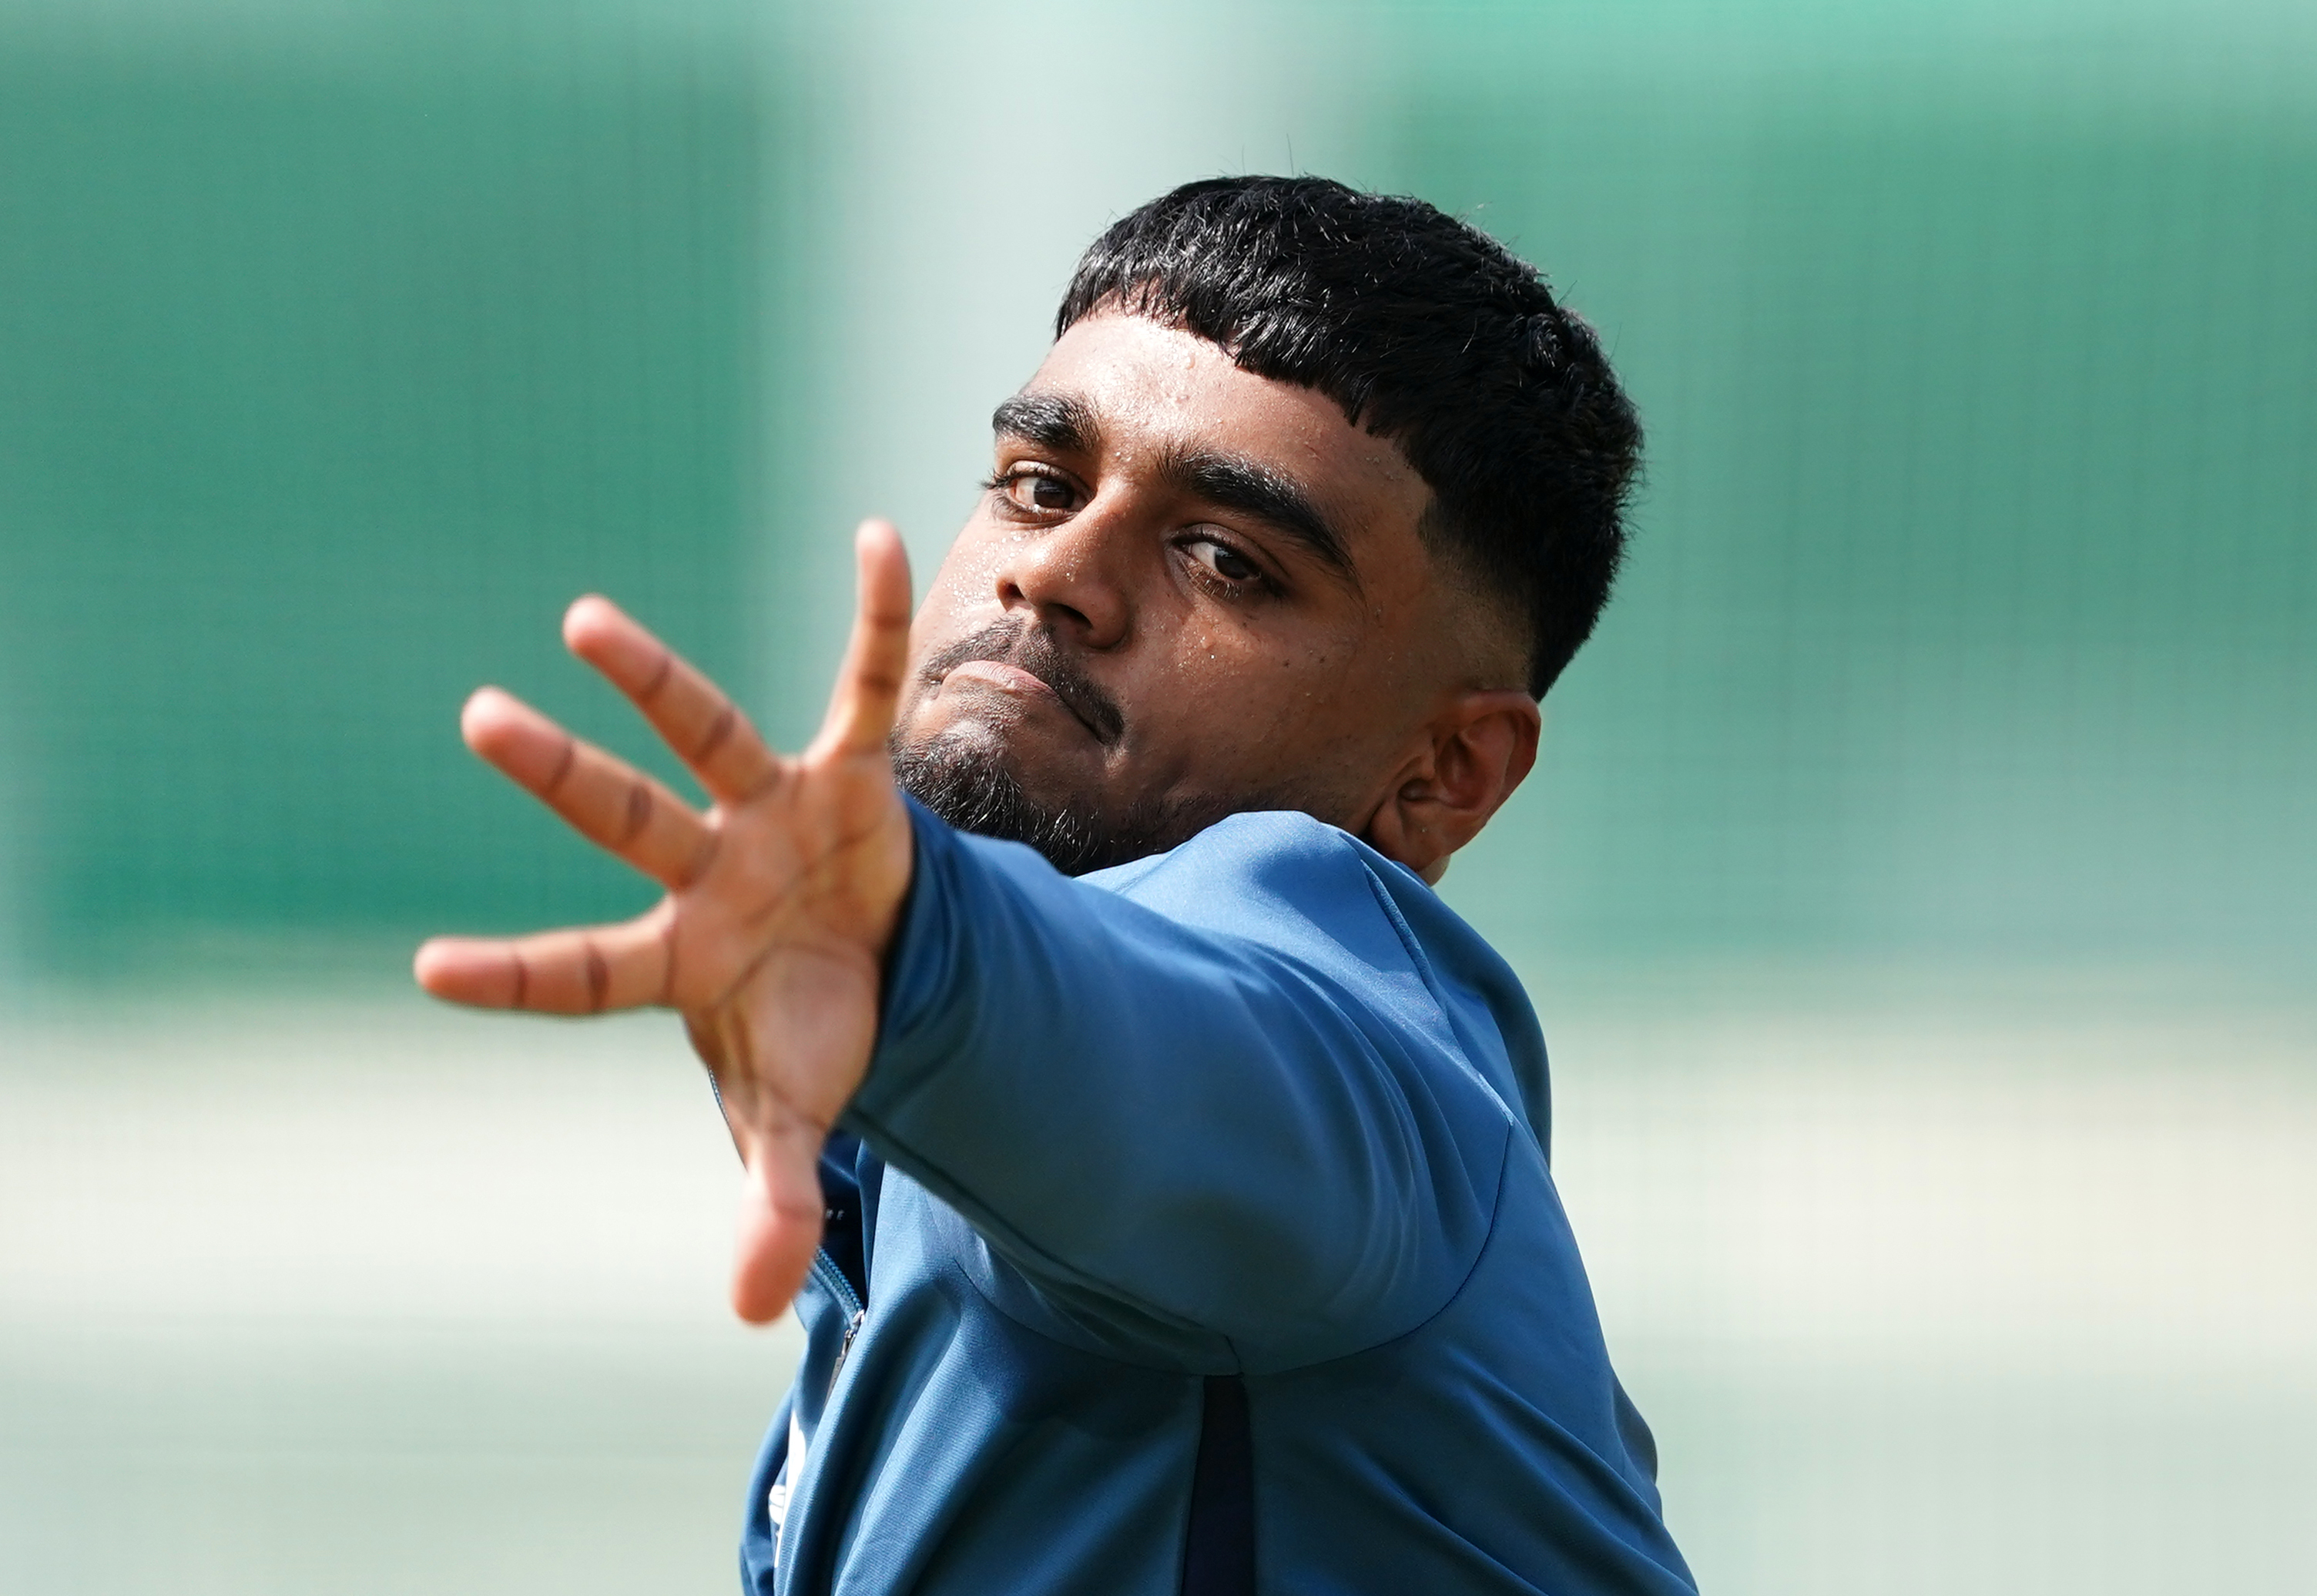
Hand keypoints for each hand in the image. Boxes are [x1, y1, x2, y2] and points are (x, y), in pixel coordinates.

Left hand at [414, 520, 914, 1323]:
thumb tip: (757, 1316)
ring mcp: (772, 813)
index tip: (427, 969)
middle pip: (628, 818)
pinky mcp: (846, 774)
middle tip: (479, 719)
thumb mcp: (794, 1119)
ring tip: (580, 622)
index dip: (519, 974)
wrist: (881, 971)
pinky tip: (875, 535)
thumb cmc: (809, 1033)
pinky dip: (876, 617)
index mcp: (682, 960)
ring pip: (707, 733)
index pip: (585, 971)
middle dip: (563, 776)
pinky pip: (867, 683)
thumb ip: (770, 1199)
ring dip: (654, 681)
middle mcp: (711, 871)